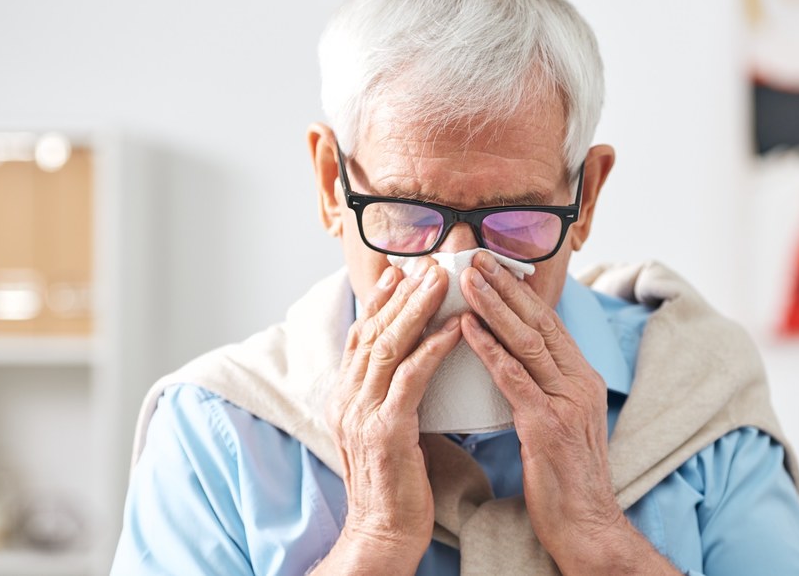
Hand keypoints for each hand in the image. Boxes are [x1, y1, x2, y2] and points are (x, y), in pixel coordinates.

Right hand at [315, 260, 459, 573]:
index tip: (401, 273)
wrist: (383, 534)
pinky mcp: (386, 430)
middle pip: (372, 332)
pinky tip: (455, 328)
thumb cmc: (394, 488)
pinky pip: (412, 377)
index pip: (360, 338)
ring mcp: (362, 414)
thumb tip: (415, 366)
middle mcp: (346, 400)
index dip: (379, 303)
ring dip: (417, 309)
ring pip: (389, 345)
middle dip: (401, 294)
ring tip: (442, 280)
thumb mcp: (386, 432)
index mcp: (343, 399)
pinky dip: (433, 347)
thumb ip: (391, 397)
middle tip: (427, 264)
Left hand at [458, 252, 680, 573]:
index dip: (520, 291)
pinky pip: (514, 378)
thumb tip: (514, 358)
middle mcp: (579, 383)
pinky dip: (489, 349)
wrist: (586, 526)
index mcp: (582, 379)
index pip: (549, 323)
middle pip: (539, 322)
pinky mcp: (547, 426)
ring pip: (526, 342)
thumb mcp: (562, 421)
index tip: (493, 265)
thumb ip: (545, 387)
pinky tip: (467, 329)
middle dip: (505, 286)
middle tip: (475, 256)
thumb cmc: (565, 478)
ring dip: (493, 306)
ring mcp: (566, 402)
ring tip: (466, 279)